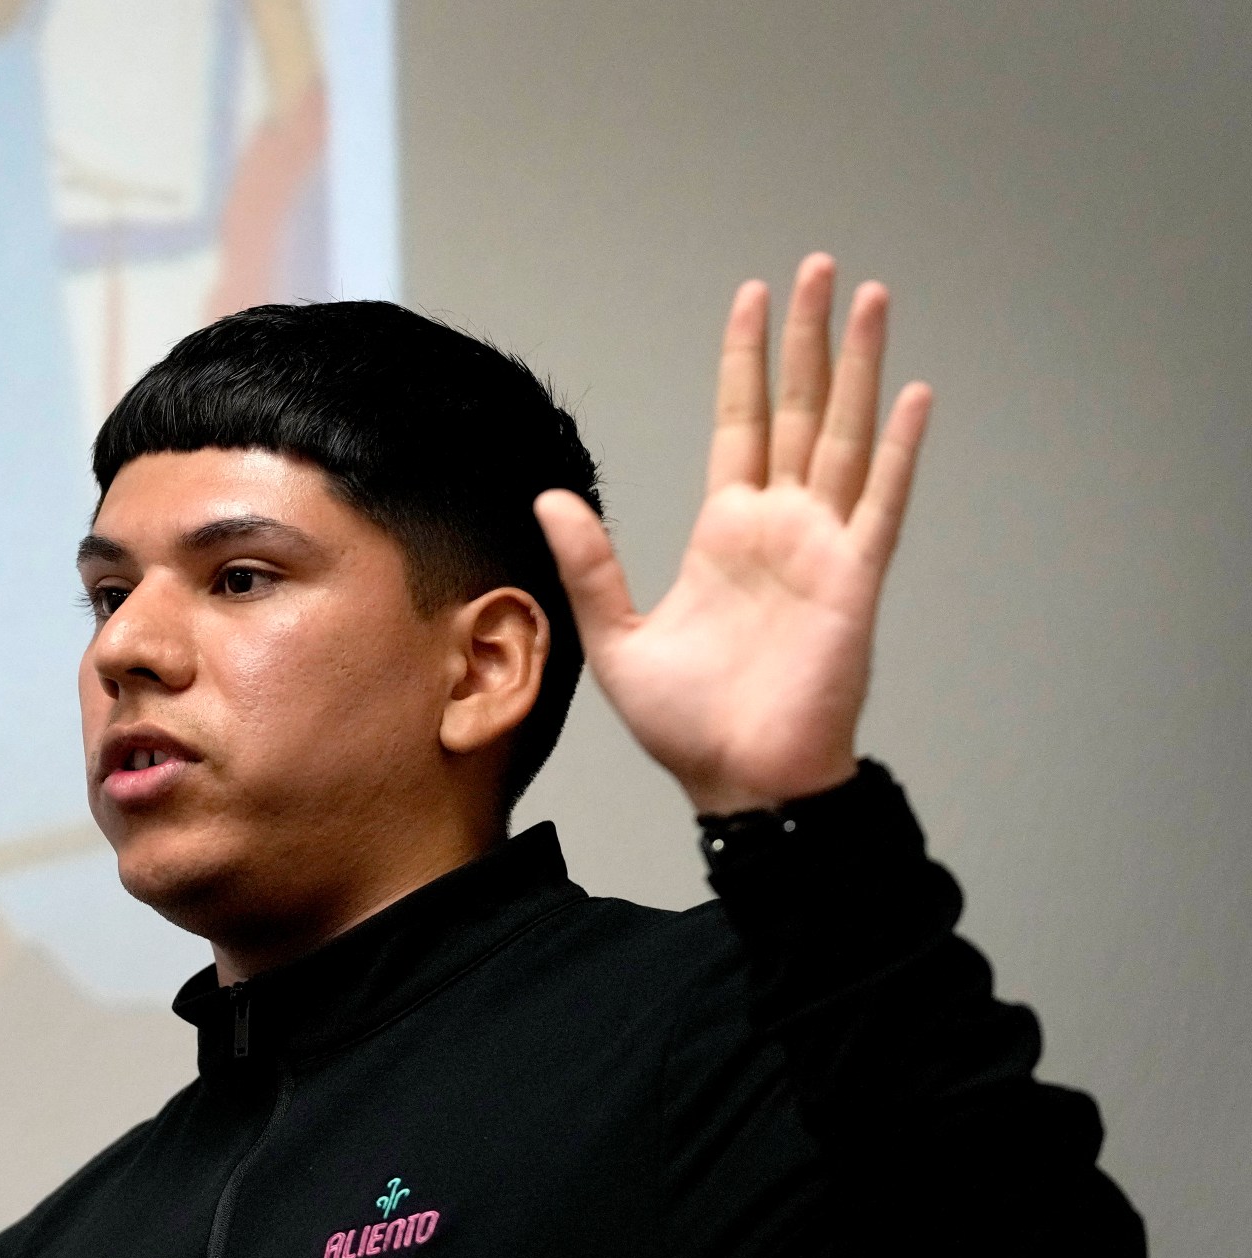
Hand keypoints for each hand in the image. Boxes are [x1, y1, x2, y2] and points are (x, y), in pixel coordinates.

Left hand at [534, 254, 933, 813]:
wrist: (740, 784)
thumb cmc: (689, 726)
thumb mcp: (619, 636)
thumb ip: (591, 563)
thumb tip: (550, 498)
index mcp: (726, 533)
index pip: (740, 424)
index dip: (745, 363)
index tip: (749, 298)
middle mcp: (779, 527)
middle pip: (800, 410)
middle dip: (806, 339)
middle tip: (815, 267)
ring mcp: (822, 547)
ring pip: (847, 435)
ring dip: (857, 367)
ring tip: (868, 298)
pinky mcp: (854, 580)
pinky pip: (881, 502)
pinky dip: (900, 448)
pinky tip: (913, 393)